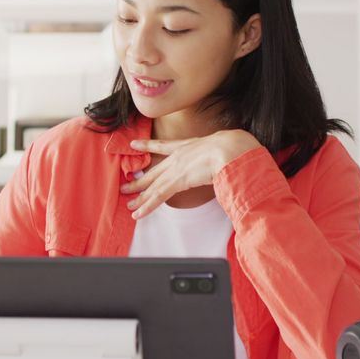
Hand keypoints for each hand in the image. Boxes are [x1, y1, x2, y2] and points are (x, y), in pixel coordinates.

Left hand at [120, 129, 260, 218]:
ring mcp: (176, 168)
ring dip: (140, 197)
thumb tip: (229, 161)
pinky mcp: (177, 181)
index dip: (147, 146)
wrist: (231, 148)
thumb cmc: (233, 147)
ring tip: (129, 205)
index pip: (163, 146)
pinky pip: (158, 196)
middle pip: (154, 171)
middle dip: (139, 180)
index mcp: (188, 145)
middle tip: (126, 186)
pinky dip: (147, 206)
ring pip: (153, 185)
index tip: (134, 145)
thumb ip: (221, 156)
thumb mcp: (224, 146)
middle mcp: (178, 156)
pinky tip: (139, 213)